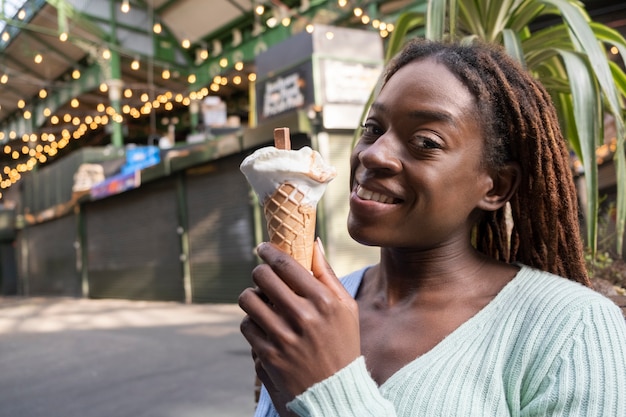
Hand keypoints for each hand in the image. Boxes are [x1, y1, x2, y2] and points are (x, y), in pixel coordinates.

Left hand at [239, 239, 360, 405]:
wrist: (335, 392)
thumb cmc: (342, 343)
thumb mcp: (347, 308)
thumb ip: (328, 275)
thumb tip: (313, 243)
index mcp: (324, 301)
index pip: (286, 265)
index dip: (269, 251)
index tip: (262, 247)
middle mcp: (304, 317)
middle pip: (262, 277)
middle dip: (259, 272)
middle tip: (261, 275)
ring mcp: (284, 337)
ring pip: (249, 299)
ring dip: (252, 296)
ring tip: (261, 300)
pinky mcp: (269, 355)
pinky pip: (247, 325)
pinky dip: (252, 322)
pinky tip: (264, 325)